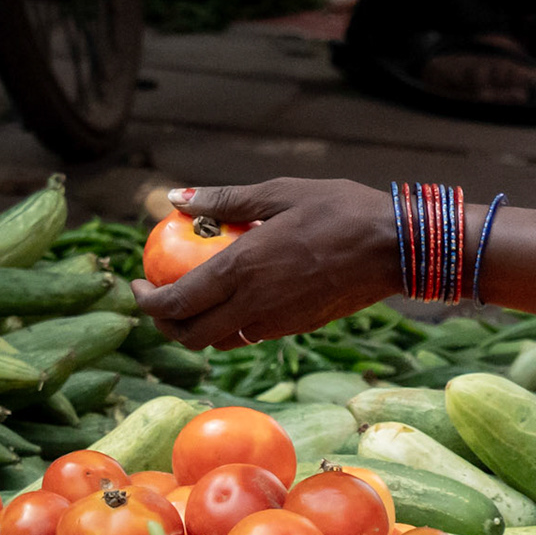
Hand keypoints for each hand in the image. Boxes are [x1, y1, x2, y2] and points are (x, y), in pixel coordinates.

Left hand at [133, 179, 401, 350]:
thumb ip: (225, 199)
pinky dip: (232, 326)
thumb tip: (176, 198)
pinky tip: (240, 297)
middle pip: (190, 334)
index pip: (175, 302)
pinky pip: (251, 336)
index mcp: (243, 269)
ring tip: (196, 300)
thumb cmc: (342, 210)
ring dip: (197, 328)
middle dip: (164, 323)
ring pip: (219, 342)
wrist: (398, 247)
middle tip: (159, 298)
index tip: (137, 284)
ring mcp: (278, 322)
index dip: (146, 300)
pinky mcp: (299, 327)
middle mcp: (255, 304)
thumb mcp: (281, 192)